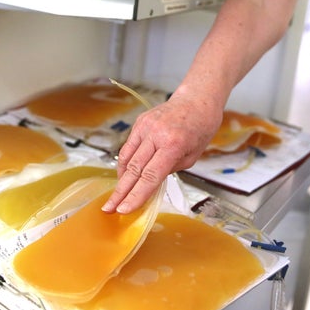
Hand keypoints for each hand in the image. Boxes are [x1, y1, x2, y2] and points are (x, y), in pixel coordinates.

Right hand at [101, 95, 222, 213]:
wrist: (197, 99)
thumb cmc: (201, 128)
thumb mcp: (193, 155)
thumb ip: (170, 169)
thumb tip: (150, 182)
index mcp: (173, 144)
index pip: (150, 176)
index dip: (136, 195)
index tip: (125, 209)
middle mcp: (156, 134)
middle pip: (134, 169)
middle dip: (121, 192)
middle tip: (109, 208)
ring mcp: (145, 126)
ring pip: (127, 158)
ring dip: (121, 179)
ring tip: (116, 195)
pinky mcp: (140, 122)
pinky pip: (128, 146)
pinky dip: (125, 162)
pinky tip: (123, 175)